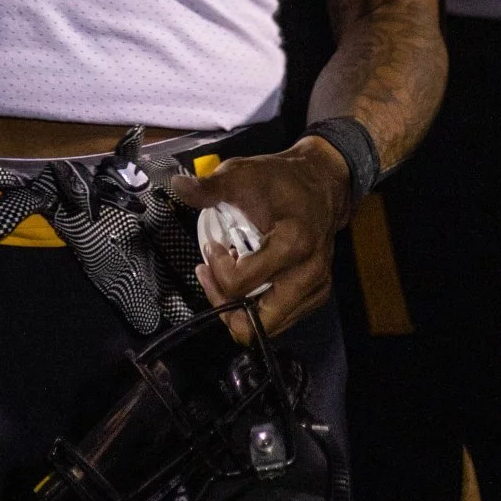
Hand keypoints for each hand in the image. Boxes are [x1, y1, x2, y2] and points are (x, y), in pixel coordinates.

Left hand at [169, 139, 350, 342]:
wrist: (322, 183)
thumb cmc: (281, 179)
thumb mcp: (243, 173)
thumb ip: (211, 186)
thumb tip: (177, 186)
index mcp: (292, 245)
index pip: (240, 284)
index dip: (216, 268)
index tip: (212, 246)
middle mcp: (308, 275)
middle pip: (256, 325)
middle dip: (225, 304)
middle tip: (212, 274)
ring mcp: (315, 289)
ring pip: (267, 327)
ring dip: (240, 306)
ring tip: (228, 274)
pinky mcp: (317, 295)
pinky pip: (279, 318)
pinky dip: (258, 304)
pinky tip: (249, 276)